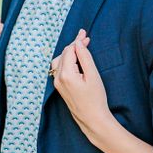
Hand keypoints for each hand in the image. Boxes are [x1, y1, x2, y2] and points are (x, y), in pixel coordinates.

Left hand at [51, 29, 113, 144]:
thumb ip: (85, 57)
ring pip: (60, 60)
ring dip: (69, 52)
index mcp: (66, 74)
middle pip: (64, 54)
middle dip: (74, 45)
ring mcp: (57, 83)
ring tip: (80, 46)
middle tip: (85, 37)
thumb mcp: (93, 75)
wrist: (92, 119)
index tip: (85, 34)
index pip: (70, 51)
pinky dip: (66, 60)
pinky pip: (59, 68)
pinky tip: (74, 58)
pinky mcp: (59, 87)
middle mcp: (58, 78)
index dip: (78, 41)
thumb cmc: (96, 98)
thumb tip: (78, 43)